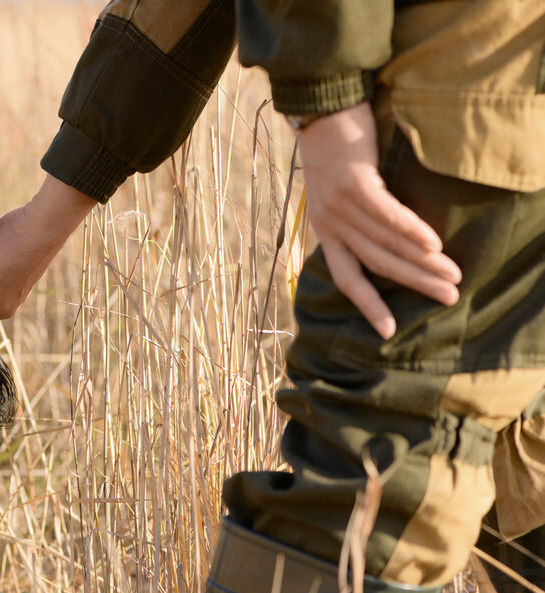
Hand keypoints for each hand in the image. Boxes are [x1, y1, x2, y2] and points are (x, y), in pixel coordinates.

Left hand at [298, 102, 461, 338]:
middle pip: (376, 264)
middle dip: (414, 284)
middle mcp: (330, 224)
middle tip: (448, 298)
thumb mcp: (339, 191)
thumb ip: (358, 218)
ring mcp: (340, 205)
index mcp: (325, 230)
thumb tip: (392, 241)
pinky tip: (434, 245)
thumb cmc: (335, 151)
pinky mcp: (354, 184)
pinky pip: (387, 214)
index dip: (368, 305)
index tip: (389, 331)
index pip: (347, 277)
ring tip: (452, 275)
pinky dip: (412, 231)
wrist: (320, 111)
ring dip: (422, 262)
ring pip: (385, 243)